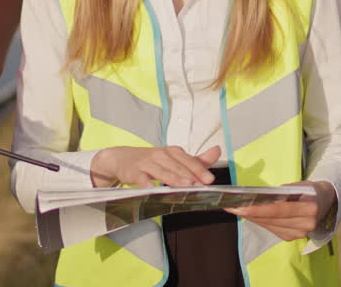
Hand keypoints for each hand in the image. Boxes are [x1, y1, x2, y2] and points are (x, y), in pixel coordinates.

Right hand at [90, 145, 220, 187]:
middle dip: (189, 176)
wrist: (122, 159)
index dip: (199, 169)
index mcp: (172, 152)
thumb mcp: (174, 159)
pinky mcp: (133, 171)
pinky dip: (147, 183)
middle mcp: (160, 155)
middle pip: (176, 165)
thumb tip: (218, 150)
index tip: (209, 179)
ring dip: (173, 178)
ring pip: (161, 170)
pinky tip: (153, 189)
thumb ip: (196, 159)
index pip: (187, 160)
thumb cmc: (152, 161)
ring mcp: (146, 162)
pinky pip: (141, 177)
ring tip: (185, 187)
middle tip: (200, 185)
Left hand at [225, 180, 335, 241]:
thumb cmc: (310, 189)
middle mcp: (306, 224)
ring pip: (270, 225)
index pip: (279, 209)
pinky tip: (249, 214)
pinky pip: (272, 229)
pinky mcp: (293, 238)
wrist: (326, 202)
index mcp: (310, 208)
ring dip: (252, 218)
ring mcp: (299, 234)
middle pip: (272, 219)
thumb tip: (260, 196)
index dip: (258, 209)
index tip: (240, 206)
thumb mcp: (300, 185)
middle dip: (249, 213)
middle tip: (231, 206)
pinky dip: (260, 221)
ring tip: (235, 209)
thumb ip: (284, 192)